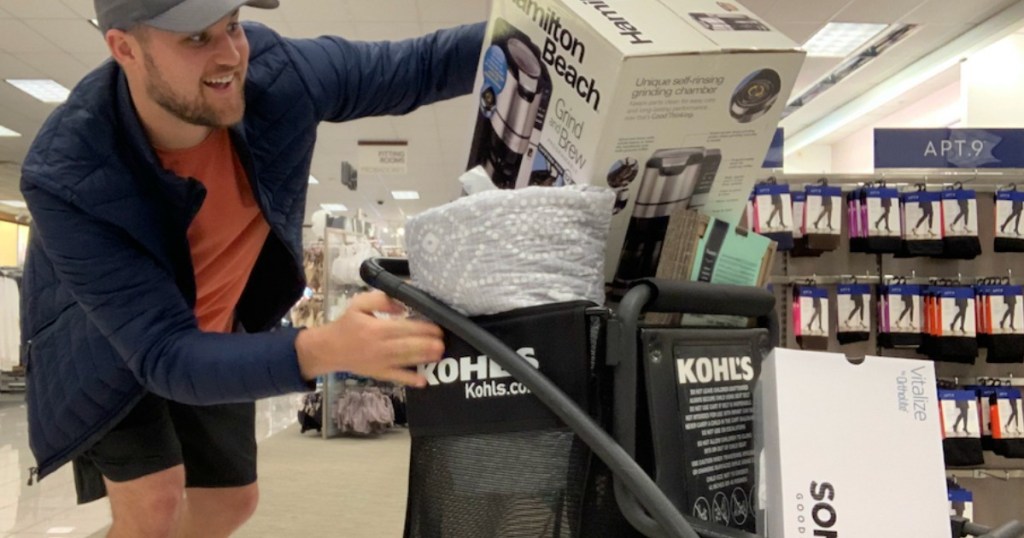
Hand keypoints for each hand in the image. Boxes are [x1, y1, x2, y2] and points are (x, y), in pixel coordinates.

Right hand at [295, 291, 443, 386]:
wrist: (329, 349)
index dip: (422, 328)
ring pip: (405, 361)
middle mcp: (379, 347)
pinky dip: (409, 380)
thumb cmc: (347, 324)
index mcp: (376, 328)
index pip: (403, 328)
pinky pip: (396, 377)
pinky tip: (423, 381)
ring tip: (439, 355)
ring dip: (424, 359)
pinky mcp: (379, 373)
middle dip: (427, 345)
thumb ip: (381, 300)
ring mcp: (380, 362)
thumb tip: (402, 305)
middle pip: (408, 346)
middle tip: (443, 343)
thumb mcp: (359, 304)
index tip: (437, 327)